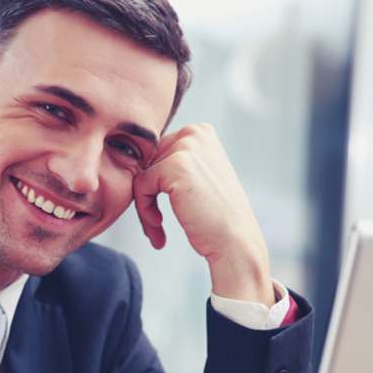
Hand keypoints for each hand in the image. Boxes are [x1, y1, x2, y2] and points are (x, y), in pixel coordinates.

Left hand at [133, 124, 273, 304]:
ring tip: (156, 228)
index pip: (156, 152)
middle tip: (155, 223)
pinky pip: (140, 185)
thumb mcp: (198, 178)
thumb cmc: (215, 217)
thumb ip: (176, 164)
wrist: (234, 239)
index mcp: (201, 132)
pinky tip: (158, 226)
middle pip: (146, 162)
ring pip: (141, 174)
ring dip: (144, 206)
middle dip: (146, 194)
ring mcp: (186, 147)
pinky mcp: (174, 165)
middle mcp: (195, 133)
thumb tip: (138, 160)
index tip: (159, 210)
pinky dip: (143, 209)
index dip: (153, 184)